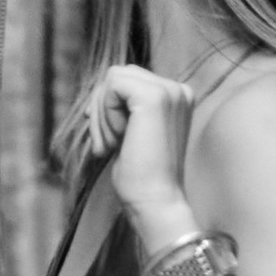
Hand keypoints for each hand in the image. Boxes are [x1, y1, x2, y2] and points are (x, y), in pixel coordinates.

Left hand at [87, 64, 195, 236]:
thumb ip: (124, 107)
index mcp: (177, 96)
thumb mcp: (132, 131)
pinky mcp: (154, 97)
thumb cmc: (141, 175)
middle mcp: (178, 89)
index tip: (107, 137)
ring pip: (113, 78)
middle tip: (108, 144)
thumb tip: (96, 92)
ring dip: (103, 113)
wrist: (155, 200)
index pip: (128, 79)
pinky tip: (118, 140)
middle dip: (102, 108)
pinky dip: (106, 114)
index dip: (107, 104)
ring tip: (113, 144)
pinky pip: (112, 87)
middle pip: (119, 74)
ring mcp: (169, 91)